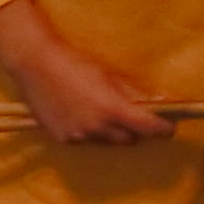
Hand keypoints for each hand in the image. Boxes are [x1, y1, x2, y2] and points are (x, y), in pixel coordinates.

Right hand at [6, 38, 171, 146]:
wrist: (34, 64)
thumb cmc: (73, 62)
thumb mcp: (108, 73)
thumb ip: (134, 92)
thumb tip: (162, 100)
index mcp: (112, 109)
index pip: (149, 128)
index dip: (163, 128)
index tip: (169, 126)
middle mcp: (97, 127)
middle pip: (130, 139)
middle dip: (134, 129)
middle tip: (131, 114)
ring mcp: (79, 136)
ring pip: (107, 141)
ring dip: (110, 131)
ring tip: (99, 109)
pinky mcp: (63, 139)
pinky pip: (86, 141)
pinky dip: (89, 132)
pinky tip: (79, 113)